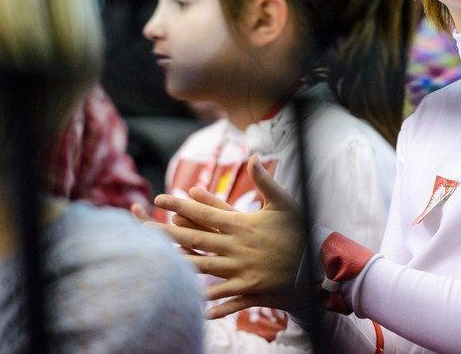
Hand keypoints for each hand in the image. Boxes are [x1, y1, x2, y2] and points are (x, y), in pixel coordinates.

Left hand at [147, 156, 306, 317]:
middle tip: (141, 228)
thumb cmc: (301, 231)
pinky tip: (190, 304)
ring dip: (176, 265)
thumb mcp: (284, 203)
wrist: (318, 265)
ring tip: (154, 262)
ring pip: (201, 268)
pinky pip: (222, 298)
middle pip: (193, 240)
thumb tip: (253, 156)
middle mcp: (236, 249)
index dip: (180, 205)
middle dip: (165, 234)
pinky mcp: (248, 292)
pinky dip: (206, 301)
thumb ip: (265, 180)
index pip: (203, 212)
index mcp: (241, 225)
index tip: (160, 198)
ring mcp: (240, 272)